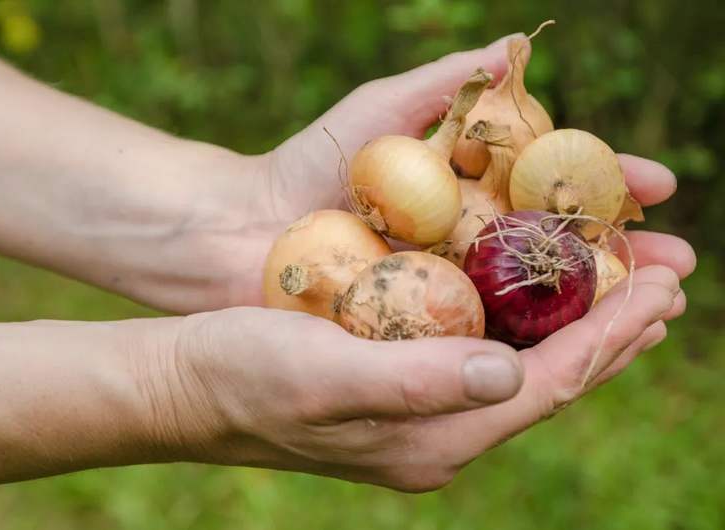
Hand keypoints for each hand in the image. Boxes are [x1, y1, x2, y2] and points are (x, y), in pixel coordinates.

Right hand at [144, 256, 685, 491]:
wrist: (191, 384)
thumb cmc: (246, 373)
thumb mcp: (325, 375)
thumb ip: (418, 381)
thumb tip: (510, 375)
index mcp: (431, 438)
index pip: (545, 389)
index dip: (609, 339)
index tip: (661, 289)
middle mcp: (437, 432)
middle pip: (547, 382)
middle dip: (612, 334)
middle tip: (668, 284)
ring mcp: (419, 411)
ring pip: (521, 367)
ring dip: (576, 328)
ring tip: (626, 289)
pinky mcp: (399, 384)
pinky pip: (483, 354)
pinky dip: (524, 323)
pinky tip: (536, 297)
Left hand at [197, 37, 694, 311]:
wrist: (241, 227)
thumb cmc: (311, 163)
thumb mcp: (384, 110)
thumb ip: (450, 83)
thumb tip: (517, 46)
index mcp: (470, 191)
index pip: (557, 188)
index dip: (609, 187)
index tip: (660, 188)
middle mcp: (468, 245)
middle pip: (560, 254)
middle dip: (623, 260)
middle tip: (681, 268)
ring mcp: (446, 292)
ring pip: (534, 307)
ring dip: (596, 312)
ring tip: (656, 313)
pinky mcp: (418, 335)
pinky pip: (484, 345)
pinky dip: (533, 349)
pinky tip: (577, 355)